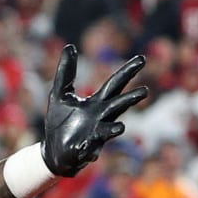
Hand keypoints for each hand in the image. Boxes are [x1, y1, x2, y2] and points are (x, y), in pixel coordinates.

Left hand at [42, 46, 146, 177]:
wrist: (53, 150)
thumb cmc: (60, 121)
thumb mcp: (59, 93)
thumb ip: (65, 73)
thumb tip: (69, 47)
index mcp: (98, 103)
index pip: (115, 84)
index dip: (127, 72)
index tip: (141, 59)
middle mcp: (102, 117)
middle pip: (118, 105)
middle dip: (130, 99)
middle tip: (145, 91)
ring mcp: (96, 135)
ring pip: (109, 130)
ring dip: (115, 129)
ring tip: (120, 128)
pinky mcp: (86, 150)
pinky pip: (89, 149)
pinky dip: (88, 148)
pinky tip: (83, 146)